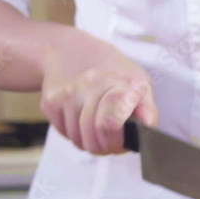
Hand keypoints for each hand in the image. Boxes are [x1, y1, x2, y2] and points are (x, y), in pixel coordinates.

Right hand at [40, 46, 159, 154]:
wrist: (73, 52)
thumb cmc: (113, 75)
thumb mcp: (140, 86)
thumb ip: (148, 109)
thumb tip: (148, 124)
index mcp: (120, 82)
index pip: (110, 124)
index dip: (115, 141)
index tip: (120, 138)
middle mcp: (92, 84)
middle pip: (93, 139)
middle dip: (103, 145)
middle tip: (109, 137)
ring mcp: (69, 92)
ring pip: (78, 139)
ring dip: (87, 139)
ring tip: (95, 124)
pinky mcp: (51, 101)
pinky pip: (63, 133)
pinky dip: (71, 131)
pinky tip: (79, 116)